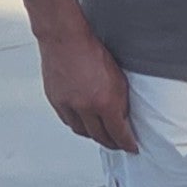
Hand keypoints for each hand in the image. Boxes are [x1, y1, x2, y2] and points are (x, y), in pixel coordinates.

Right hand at [37, 23, 136, 151]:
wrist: (65, 39)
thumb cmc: (93, 51)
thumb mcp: (118, 77)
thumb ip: (120, 100)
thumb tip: (122, 116)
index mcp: (104, 102)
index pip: (118, 132)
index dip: (126, 143)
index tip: (131, 147)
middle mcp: (85, 107)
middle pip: (99, 136)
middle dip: (111, 143)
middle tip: (118, 144)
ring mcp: (68, 105)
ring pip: (81, 131)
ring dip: (93, 136)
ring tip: (102, 135)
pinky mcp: (55, 101)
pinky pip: (68, 121)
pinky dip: (78, 125)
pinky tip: (84, 123)